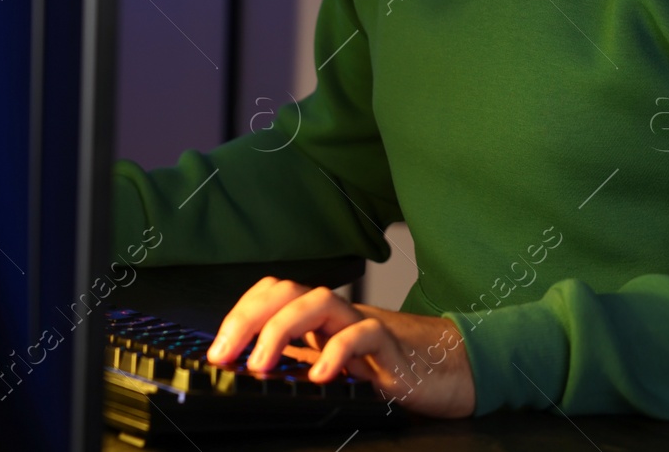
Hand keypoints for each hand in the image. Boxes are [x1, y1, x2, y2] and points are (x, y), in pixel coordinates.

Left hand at [205, 276, 474, 418]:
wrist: (451, 370)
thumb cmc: (389, 370)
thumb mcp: (333, 369)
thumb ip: (298, 366)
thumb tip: (247, 376)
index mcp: (319, 320)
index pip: (273, 293)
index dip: (241, 312)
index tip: (217, 349)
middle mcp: (337, 316)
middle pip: (288, 290)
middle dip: (248, 318)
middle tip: (225, 355)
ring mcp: (364, 326)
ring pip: (321, 300)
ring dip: (282, 327)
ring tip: (261, 364)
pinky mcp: (392, 347)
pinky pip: (363, 335)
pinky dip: (337, 351)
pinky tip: (320, 375)